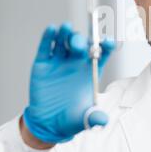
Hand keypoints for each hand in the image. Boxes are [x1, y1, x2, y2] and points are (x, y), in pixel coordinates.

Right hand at [22, 23, 114, 145]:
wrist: (48, 123)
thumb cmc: (71, 119)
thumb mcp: (84, 119)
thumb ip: (94, 118)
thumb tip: (103, 120)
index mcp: (90, 71)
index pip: (101, 53)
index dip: (105, 45)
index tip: (107, 42)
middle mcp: (76, 62)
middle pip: (82, 44)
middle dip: (81, 41)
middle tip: (78, 45)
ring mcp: (60, 61)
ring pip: (64, 41)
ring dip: (66, 33)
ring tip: (66, 28)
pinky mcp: (43, 63)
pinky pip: (47, 47)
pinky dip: (49, 37)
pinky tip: (51, 29)